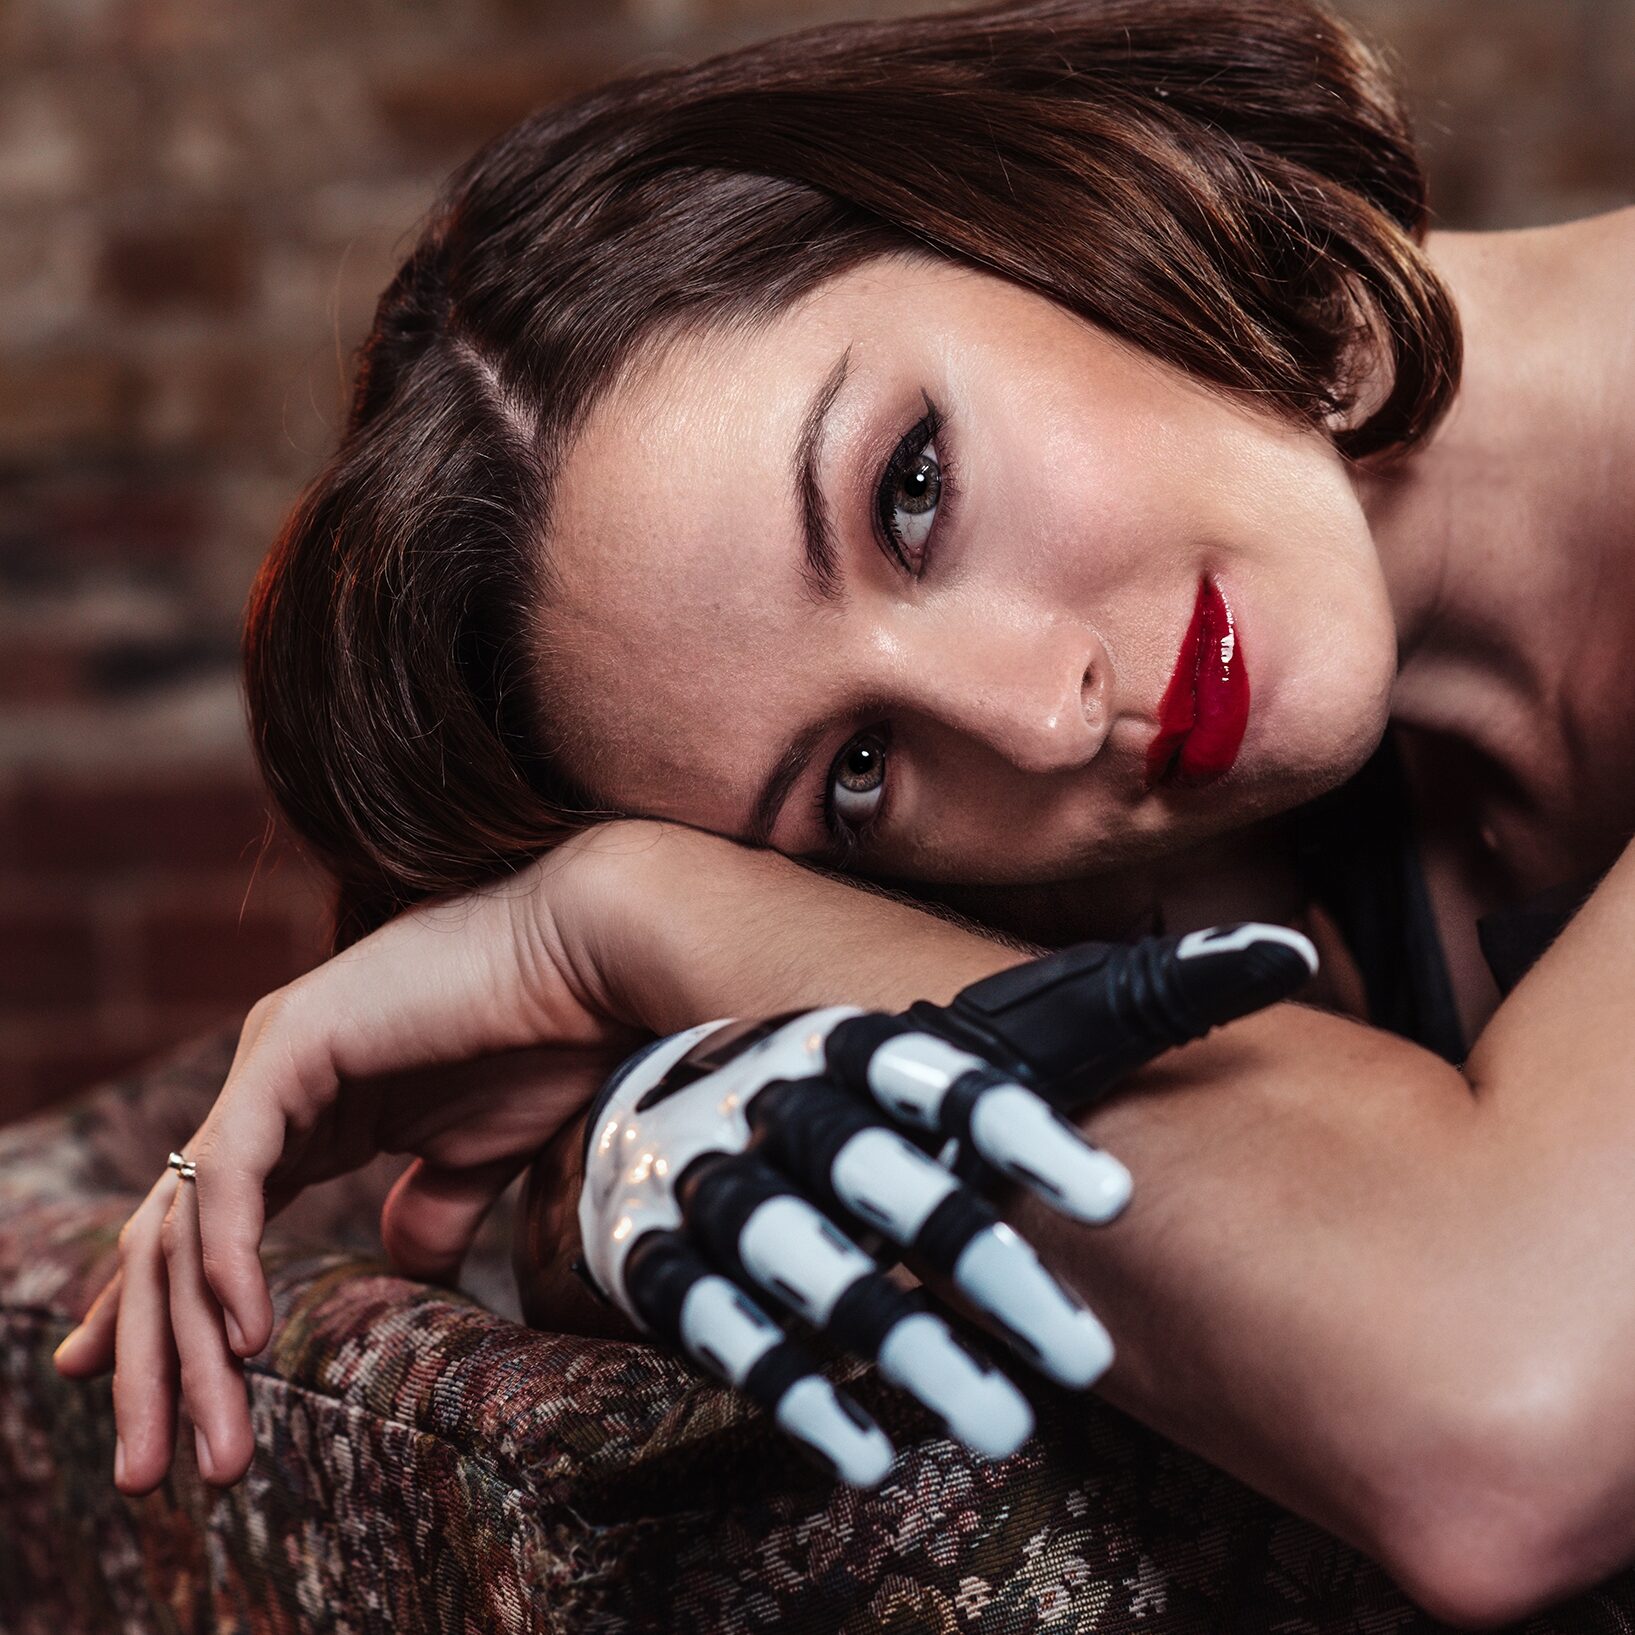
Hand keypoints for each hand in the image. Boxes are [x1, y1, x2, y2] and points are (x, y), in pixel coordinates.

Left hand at [50, 825, 650, 1494]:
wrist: (595, 956)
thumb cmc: (552, 1037)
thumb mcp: (476, 1153)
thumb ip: (431, 1207)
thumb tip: (404, 1263)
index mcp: (309, 1101)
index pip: (205, 1218)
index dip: (160, 1306)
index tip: (132, 1392)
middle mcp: (271, 1077)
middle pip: (176, 1233)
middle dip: (153, 1354)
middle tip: (143, 1467)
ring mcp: (273, 1057)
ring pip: (190, 1216)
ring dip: (181, 1339)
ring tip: (194, 1440)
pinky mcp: (293, 1045)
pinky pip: (235, 1171)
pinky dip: (229, 1258)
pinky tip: (243, 1336)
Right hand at [571, 922, 1317, 1482]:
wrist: (678, 1100)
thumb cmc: (879, 1077)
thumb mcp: (990, 1030)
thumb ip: (1124, 999)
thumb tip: (1285, 949)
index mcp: (862, 1037)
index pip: (938, 1068)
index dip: (1013, 1128)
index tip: (1113, 1197)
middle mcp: (786, 1099)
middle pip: (878, 1176)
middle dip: (973, 1259)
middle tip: (1086, 1355)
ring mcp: (716, 1176)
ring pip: (799, 1257)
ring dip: (897, 1339)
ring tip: (1003, 1426)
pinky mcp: (659, 1256)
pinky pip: (712, 1318)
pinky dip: (789, 1385)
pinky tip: (866, 1451)